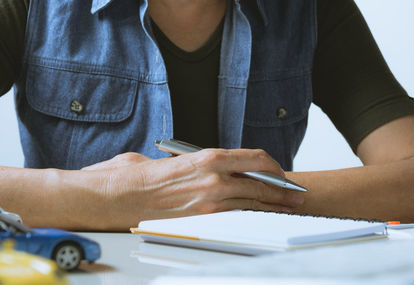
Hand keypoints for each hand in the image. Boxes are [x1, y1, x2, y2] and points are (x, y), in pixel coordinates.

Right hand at [78, 149, 304, 229]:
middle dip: (283, 190)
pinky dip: (253, 217)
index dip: (274, 167)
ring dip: (274, 207)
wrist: (118, 197)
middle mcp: (214, 178)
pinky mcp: (203, 219)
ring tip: (288, 209)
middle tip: (296, 195)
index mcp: (208, 158)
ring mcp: (210, 201)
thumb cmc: (138, 177)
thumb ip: (193, 164)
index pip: (255, 159)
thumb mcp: (170, 159)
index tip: (280, 173)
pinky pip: (237, 218)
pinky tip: (261, 219)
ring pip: (255, 203)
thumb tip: (202, 169)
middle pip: (262, 183)